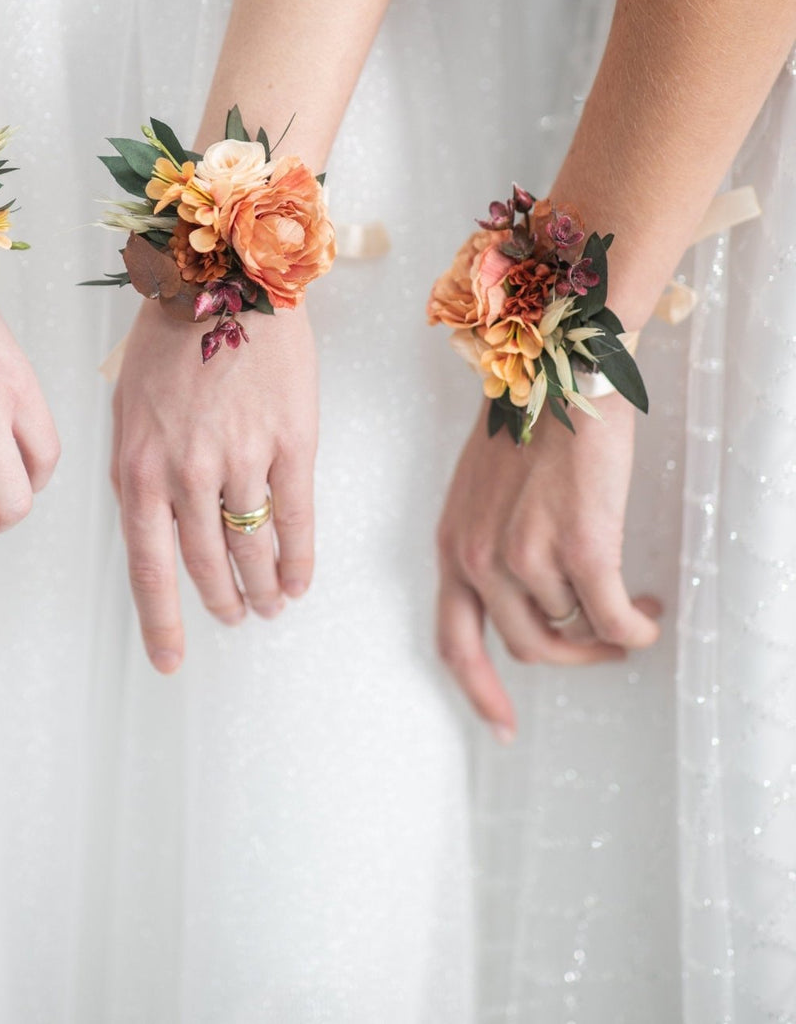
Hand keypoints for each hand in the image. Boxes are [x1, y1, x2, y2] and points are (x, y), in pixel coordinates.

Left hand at [111, 298, 317, 672]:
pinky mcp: (290, 443)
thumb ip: (138, 469)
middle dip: (220, 602)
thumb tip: (151, 526)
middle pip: (205, 565)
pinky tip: (298, 580)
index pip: (149, 568)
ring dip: (260, 587)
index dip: (163, 623)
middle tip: (233, 618)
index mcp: (137, 467)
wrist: (227, 276)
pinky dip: (298, 558)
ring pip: (251, 548)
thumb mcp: (127, 404)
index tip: (171, 660)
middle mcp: (186, 474)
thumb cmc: (170, 334)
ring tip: (268, 605)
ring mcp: (241, 460)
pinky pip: (296, 519)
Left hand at [435, 397, 661, 739]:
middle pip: (527, 647)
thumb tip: (526, 598)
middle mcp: (479, 559)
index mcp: (452, 546)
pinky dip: (635, 627)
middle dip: (572, 655)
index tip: (501, 726)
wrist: (560, 374)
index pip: (454, 642)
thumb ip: (488, 545)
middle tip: (605, 643)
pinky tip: (648, 612)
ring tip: (633, 608)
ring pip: (575, 629)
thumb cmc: (528, 423)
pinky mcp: (582, 548)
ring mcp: (528, 556)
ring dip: (608, 630)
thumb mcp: (479, 493)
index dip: (479, 691)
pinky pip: (612, 619)